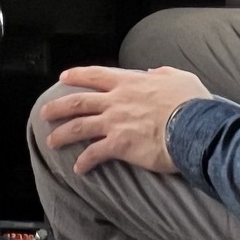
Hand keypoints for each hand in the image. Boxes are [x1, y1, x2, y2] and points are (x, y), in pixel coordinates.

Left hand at [41, 66, 211, 174]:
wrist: (194, 126)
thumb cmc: (191, 103)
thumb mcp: (178, 77)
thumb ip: (162, 73)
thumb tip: (153, 71)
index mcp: (130, 82)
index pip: (96, 75)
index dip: (78, 75)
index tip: (64, 77)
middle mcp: (117, 100)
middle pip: (78, 101)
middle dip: (58, 106)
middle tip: (45, 112)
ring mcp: (115, 122)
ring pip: (79, 126)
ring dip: (62, 134)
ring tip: (51, 141)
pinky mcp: (119, 145)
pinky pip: (94, 153)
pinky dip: (84, 161)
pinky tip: (78, 168)